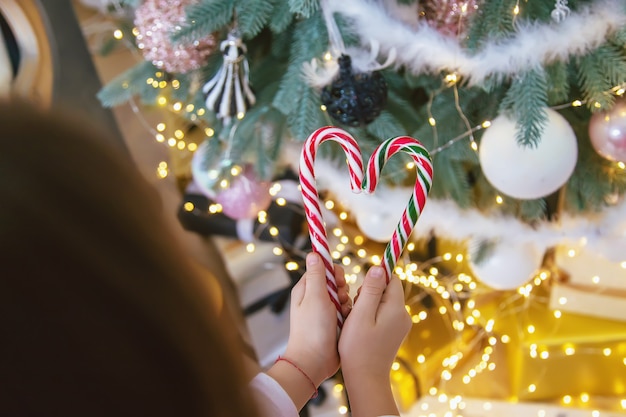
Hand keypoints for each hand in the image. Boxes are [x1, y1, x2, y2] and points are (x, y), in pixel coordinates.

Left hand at [283, 252, 350, 385]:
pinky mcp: (334, 323)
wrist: (314, 362)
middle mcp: (315, 298)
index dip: (334, 272)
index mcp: (306, 289)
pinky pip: (347, 311)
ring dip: (347, 303)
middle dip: (343, 289)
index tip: (339, 281)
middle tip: (341, 299)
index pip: (323, 268)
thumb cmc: (312, 330)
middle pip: (336, 282)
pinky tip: (347, 322)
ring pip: (344, 296)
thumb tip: (314, 253)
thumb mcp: (316, 298)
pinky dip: (349, 314)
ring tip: (343, 314)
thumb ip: (317, 275)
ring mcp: (325, 311)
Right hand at [338, 266, 410, 416]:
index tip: (360, 290)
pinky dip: (372, 316)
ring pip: (384, 302)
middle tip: (355, 308)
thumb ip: (371, 290)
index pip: (391, 279)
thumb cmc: (358, 347)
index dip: (375, 278)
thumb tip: (379, 268)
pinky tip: (361, 328)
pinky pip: (384, 314)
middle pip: (388, 289)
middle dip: (370, 293)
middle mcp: (403, 315)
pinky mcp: (395, 333)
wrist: (366, 379)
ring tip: (357, 320)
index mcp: (396, 308)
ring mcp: (401, 325)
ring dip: (369, 305)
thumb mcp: (361, 314)